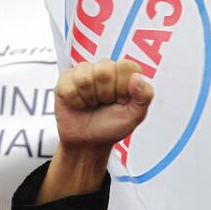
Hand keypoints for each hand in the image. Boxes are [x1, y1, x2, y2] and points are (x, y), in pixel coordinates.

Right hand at [38, 59, 153, 203]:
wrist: (87, 143)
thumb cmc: (111, 127)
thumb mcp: (134, 116)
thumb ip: (144, 96)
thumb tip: (137, 77)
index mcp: (124, 74)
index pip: (126, 66)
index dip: (122, 86)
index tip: (121, 100)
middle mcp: (104, 68)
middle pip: (104, 70)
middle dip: (105, 94)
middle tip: (104, 104)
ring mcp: (84, 71)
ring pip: (85, 78)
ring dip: (89, 98)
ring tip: (91, 105)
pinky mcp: (66, 79)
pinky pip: (69, 85)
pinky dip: (75, 101)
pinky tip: (79, 104)